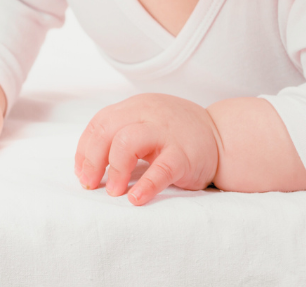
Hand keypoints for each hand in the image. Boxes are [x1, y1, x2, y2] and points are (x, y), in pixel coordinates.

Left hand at [73, 93, 221, 205]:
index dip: (85, 150)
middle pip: (107, 129)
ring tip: (114, 191)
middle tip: (92, 184)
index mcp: (136, 107)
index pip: (100, 123)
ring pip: (127, 140)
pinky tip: (136, 198)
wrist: (223, 136)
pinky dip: (145, 185)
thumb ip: (120, 135)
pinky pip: (160, 169)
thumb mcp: (147, 124)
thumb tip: (87, 166)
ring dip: (115, 169)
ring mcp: (166, 132)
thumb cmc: (178, 135)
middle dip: (92, 160)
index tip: (82, 174)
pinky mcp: (183, 154)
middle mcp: (148, 114)